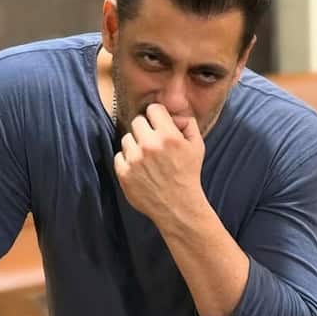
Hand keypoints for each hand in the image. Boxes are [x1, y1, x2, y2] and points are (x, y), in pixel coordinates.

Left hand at [114, 104, 205, 224]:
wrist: (178, 206)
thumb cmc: (188, 175)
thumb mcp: (197, 146)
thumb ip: (188, 123)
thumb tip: (174, 114)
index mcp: (168, 136)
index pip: (153, 109)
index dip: (157, 116)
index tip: (159, 125)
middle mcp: (150, 145)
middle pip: (137, 121)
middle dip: (145, 129)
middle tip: (153, 142)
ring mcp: (134, 160)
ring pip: (126, 138)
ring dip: (135, 145)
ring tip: (147, 158)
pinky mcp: (124, 173)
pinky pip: (119, 156)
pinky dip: (127, 161)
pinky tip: (140, 168)